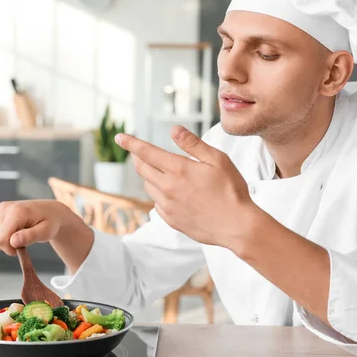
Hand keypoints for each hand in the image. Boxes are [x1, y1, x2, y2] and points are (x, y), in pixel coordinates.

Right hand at [0, 200, 76, 255]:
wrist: (49, 211)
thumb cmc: (49, 222)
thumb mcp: (46, 232)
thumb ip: (30, 236)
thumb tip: (13, 242)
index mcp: (17, 211)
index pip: (1, 239)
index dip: (10, 249)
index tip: (23, 248)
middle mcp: (3, 207)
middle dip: (10, 245)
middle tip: (26, 238)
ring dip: (8, 240)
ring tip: (22, 232)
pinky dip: (5, 235)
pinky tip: (16, 229)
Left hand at [115, 125, 257, 248]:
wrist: (237, 226)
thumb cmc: (231, 190)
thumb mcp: (217, 159)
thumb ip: (193, 144)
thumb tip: (174, 130)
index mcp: (178, 170)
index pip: (147, 152)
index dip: (131, 143)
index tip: (119, 137)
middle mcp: (168, 188)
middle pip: (142, 169)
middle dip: (138, 157)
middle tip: (140, 152)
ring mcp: (168, 206)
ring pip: (148, 186)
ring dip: (150, 176)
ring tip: (164, 173)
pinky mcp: (171, 221)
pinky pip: (157, 204)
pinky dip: (159, 195)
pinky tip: (173, 194)